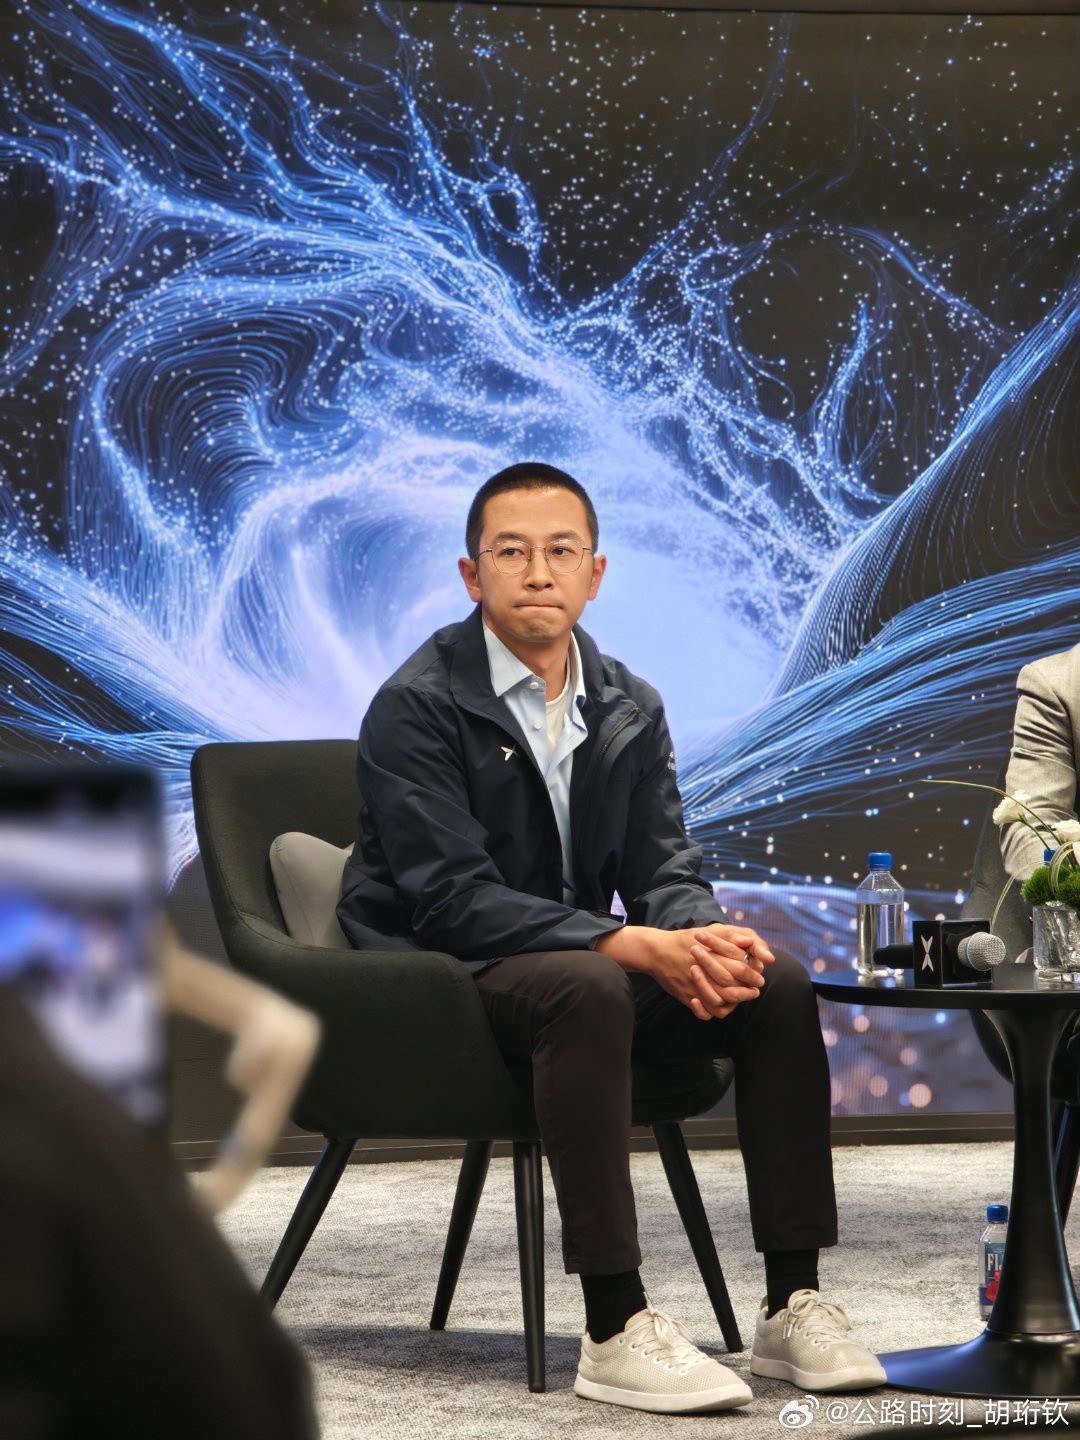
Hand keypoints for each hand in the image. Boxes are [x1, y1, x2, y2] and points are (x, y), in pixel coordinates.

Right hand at [596, 923, 773, 1019]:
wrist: (656, 951)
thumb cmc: (685, 939)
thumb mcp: (710, 931)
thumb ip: (732, 936)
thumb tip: (749, 943)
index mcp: (711, 952)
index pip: (740, 966)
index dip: (753, 973)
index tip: (760, 975)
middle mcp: (703, 970)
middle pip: (732, 985)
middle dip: (747, 990)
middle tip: (755, 990)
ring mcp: (694, 985)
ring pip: (720, 1002)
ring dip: (734, 1002)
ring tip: (742, 999)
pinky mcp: (685, 996)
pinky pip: (703, 1011)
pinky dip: (714, 1011)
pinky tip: (722, 1005)